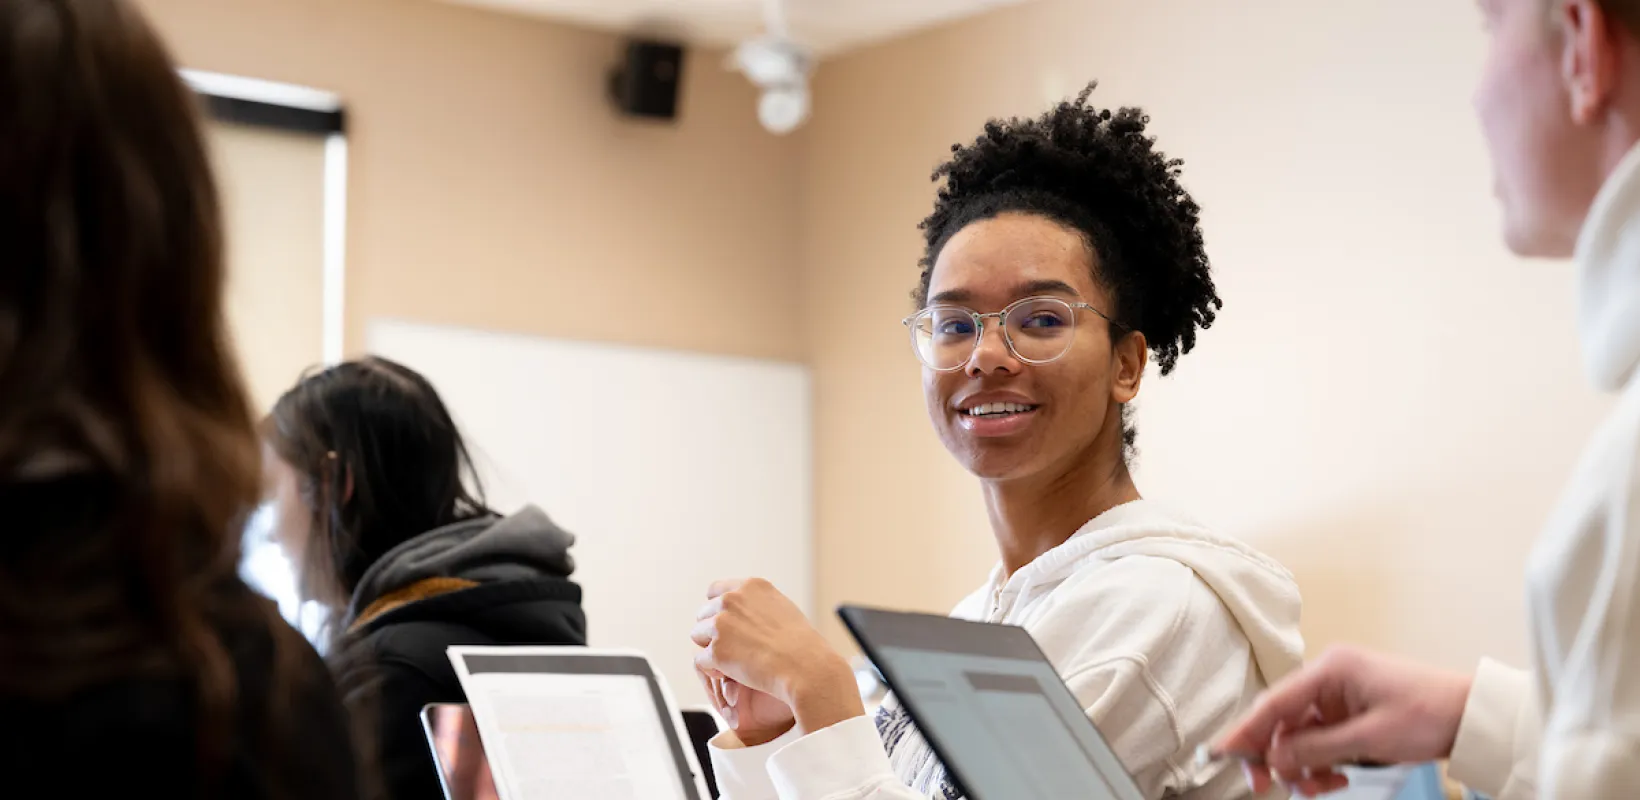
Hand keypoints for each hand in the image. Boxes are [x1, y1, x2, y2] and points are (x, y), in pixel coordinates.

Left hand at [692, 578, 863, 736]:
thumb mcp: (783, 609)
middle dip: (713, 632)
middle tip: (734, 650)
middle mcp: (732, 600)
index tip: (725, 625)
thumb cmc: (802, 645)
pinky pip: (700, 660)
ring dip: (710, 649)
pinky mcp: (716, 650)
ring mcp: (721, 624)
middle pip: (704, 614)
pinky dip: (711, 670)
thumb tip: (742, 611)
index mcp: (750, 586)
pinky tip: (730, 674)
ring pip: (697, 635)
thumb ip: (759, 605)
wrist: (806, 668)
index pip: (716, 590)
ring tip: (733, 662)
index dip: (717, 610)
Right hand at [1211, 646, 1472, 796]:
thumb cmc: (1429, 714)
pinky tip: (1333, 779)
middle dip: (1275, 756)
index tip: (1222, 753)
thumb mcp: (1370, 738)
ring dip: (1301, 765)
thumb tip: (1274, 761)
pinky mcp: (1349, 714)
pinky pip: (1319, 741)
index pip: (1274, 702)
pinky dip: (1320, 763)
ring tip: (1316, 788)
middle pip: (1282, 720)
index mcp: (1330, 670)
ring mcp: (1339, 697)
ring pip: (1299, 736)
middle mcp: (1328, 678)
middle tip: (1266, 786)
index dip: (1246, 731)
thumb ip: (1316, 749)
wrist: (1473, 717)